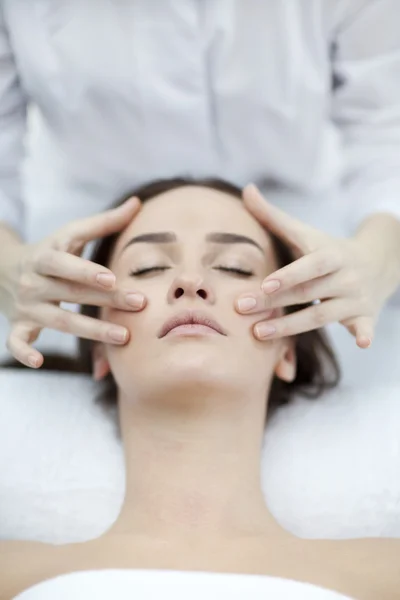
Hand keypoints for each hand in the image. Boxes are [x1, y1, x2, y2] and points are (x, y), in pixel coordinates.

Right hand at [4, 197, 145, 368]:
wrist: (3, 268)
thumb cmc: (50, 251)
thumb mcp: (69, 234)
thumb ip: (104, 222)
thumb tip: (137, 202)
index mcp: (46, 257)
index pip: (64, 263)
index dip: (85, 270)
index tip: (112, 277)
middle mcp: (34, 282)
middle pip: (71, 292)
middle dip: (106, 299)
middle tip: (139, 303)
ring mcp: (26, 306)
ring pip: (58, 320)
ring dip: (90, 330)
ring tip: (124, 336)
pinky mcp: (19, 326)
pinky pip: (16, 342)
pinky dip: (23, 353)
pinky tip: (39, 362)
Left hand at [235, 184, 391, 347]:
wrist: (377, 262)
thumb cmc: (326, 249)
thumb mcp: (305, 232)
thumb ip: (272, 215)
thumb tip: (246, 189)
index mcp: (329, 255)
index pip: (309, 265)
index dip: (289, 275)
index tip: (264, 285)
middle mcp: (344, 276)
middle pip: (307, 292)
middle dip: (274, 302)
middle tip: (241, 308)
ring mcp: (354, 298)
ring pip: (321, 316)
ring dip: (292, 327)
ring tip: (258, 333)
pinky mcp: (363, 317)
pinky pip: (365, 327)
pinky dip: (365, 334)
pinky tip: (362, 345)